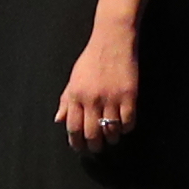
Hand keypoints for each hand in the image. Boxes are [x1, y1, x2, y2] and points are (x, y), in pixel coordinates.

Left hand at [54, 14, 139, 152]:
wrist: (112, 40)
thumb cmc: (92, 59)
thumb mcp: (73, 78)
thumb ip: (66, 100)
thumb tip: (59, 120)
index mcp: (76, 95)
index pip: (73, 128)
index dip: (76, 142)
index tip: (80, 148)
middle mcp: (92, 99)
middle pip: (92, 133)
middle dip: (94, 146)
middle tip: (97, 148)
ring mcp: (111, 98)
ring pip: (111, 130)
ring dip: (111, 139)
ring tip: (111, 139)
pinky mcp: (129, 95)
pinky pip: (128, 121)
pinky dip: (126, 128)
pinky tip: (124, 126)